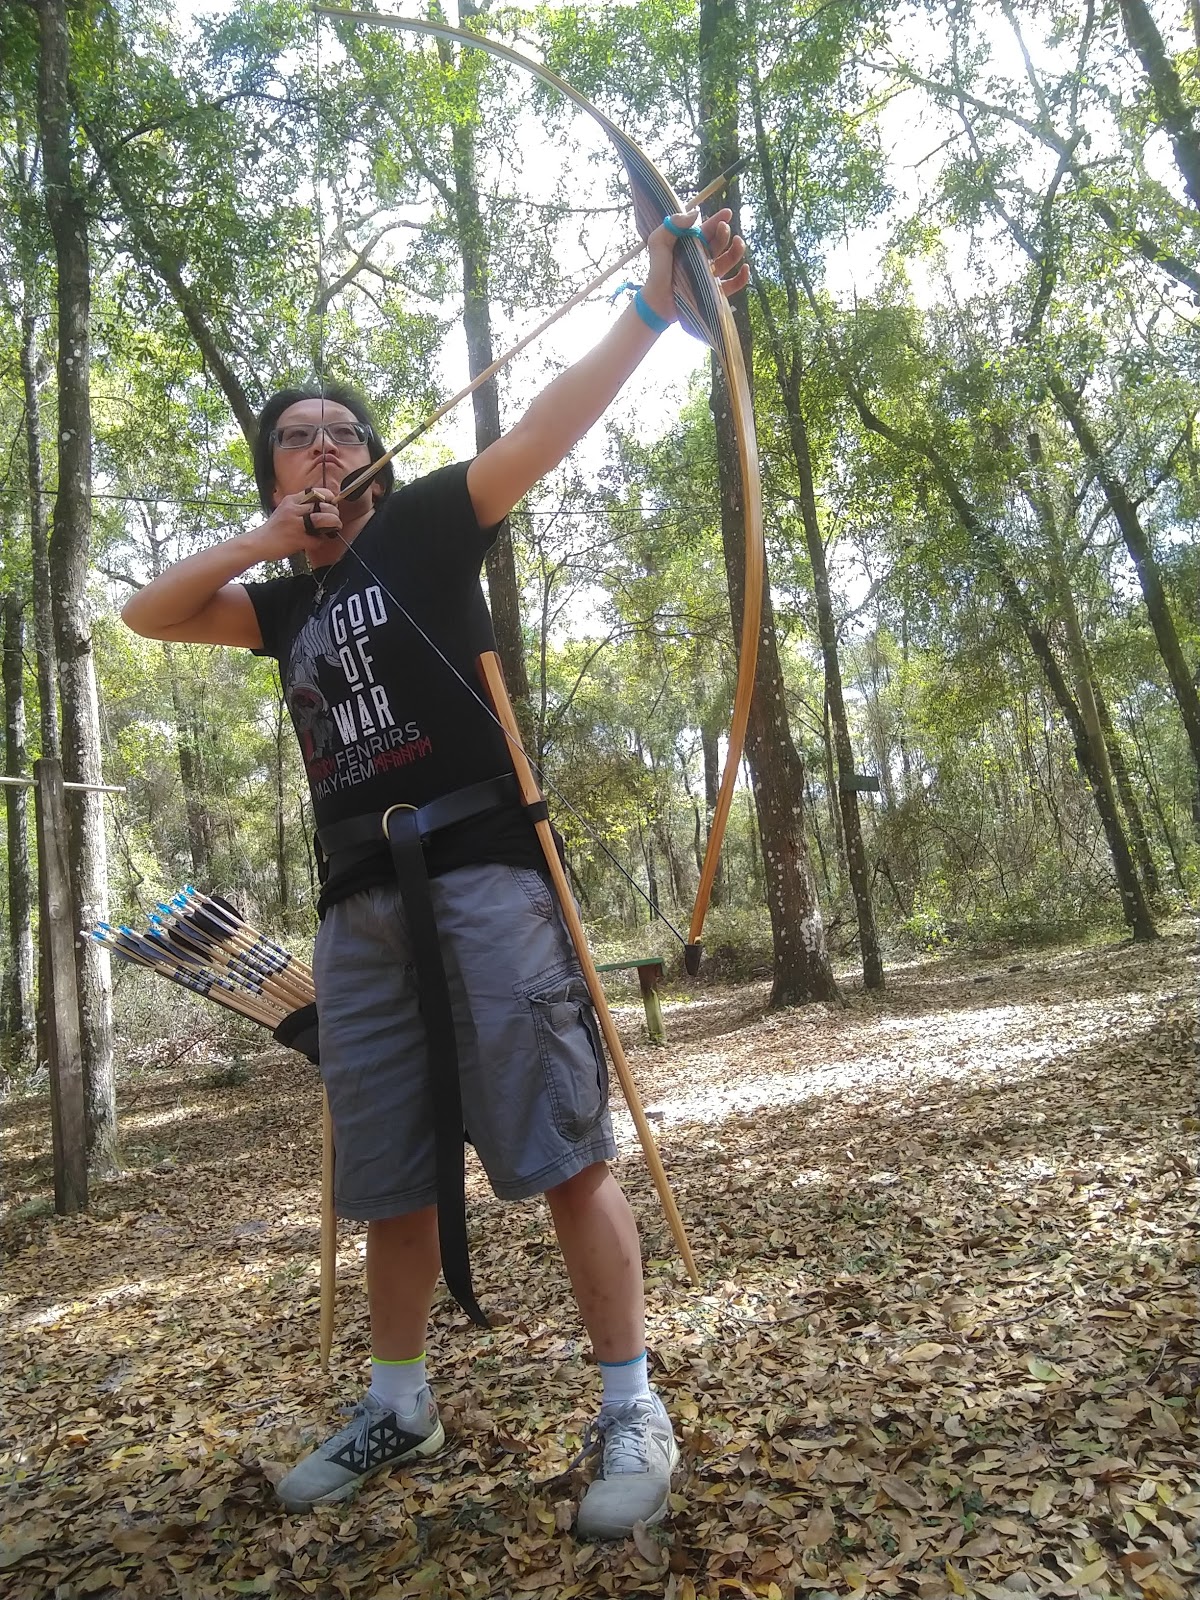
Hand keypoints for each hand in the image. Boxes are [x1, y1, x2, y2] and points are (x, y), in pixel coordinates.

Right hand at [255, 487, 342, 559]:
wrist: (260, 543)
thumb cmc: (275, 528)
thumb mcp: (286, 509)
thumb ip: (302, 506)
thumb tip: (324, 505)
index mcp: (291, 500)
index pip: (316, 491)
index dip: (329, 496)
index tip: (332, 503)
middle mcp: (293, 509)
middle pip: (323, 505)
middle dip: (334, 512)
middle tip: (335, 519)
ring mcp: (296, 524)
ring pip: (323, 519)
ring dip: (333, 524)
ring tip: (333, 528)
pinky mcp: (298, 539)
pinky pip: (317, 539)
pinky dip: (320, 541)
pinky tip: (317, 541)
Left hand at [641, 206, 748, 324]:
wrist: (657, 300)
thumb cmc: (657, 271)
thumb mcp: (658, 242)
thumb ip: (673, 225)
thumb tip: (696, 213)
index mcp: (692, 245)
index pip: (708, 229)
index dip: (719, 219)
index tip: (727, 213)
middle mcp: (704, 258)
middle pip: (720, 243)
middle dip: (725, 233)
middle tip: (724, 228)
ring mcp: (710, 275)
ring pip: (730, 260)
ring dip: (737, 250)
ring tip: (738, 242)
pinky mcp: (715, 292)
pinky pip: (733, 285)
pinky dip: (742, 277)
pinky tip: (745, 268)